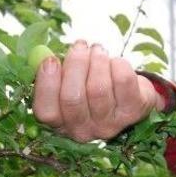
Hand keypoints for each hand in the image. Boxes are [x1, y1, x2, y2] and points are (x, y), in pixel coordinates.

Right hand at [32, 40, 163, 142]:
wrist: (131, 95)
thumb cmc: (91, 84)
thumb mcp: (69, 81)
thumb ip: (53, 70)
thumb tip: (42, 54)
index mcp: (62, 124)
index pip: (46, 112)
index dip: (46, 84)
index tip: (51, 59)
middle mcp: (84, 131)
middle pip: (72, 98)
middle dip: (75, 64)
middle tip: (79, 45)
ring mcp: (111, 124)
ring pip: (98, 88)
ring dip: (97, 60)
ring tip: (98, 50)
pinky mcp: (134, 111)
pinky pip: (123, 81)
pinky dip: (117, 63)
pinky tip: (114, 61)